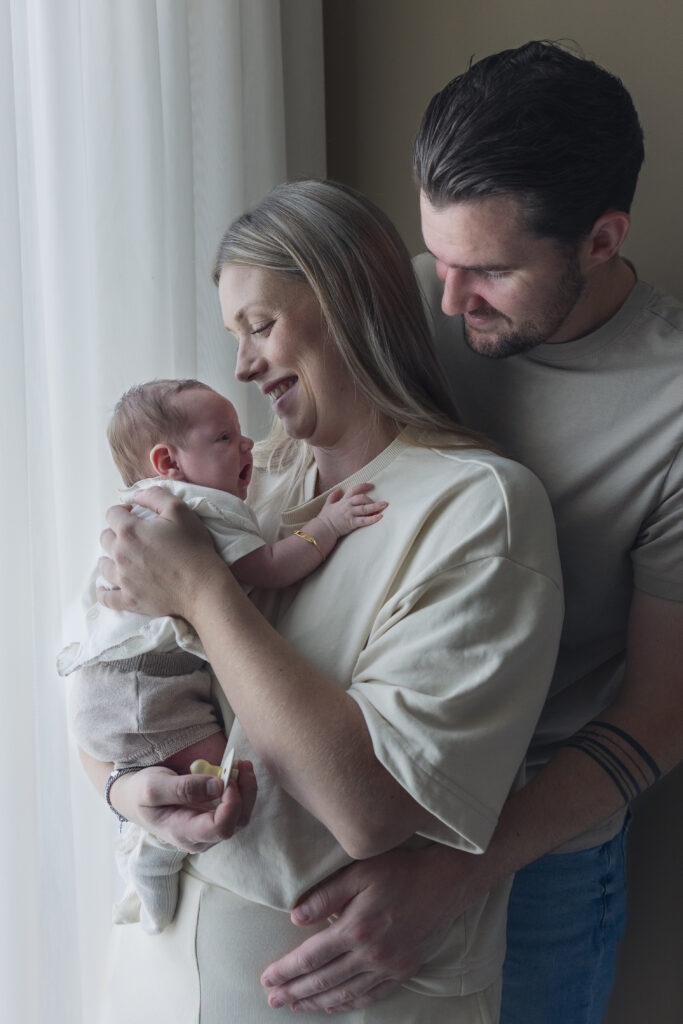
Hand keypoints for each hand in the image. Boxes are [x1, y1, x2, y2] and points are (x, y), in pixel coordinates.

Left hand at [97, 485, 224, 619]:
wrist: (203, 588)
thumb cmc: (193, 548)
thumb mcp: (180, 510)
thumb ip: (155, 496)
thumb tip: (136, 495)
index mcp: (130, 531)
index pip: (112, 514)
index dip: (123, 510)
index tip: (135, 513)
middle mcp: (120, 554)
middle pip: (105, 538)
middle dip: (116, 533)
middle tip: (134, 536)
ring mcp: (123, 579)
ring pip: (104, 565)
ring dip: (110, 558)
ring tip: (122, 558)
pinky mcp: (129, 600)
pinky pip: (106, 597)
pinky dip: (104, 591)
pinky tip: (105, 588)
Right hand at [110, 760, 256, 852]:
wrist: (136, 799)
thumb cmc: (141, 793)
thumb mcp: (154, 786)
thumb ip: (184, 788)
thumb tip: (218, 786)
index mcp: (183, 833)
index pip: (221, 828)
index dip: (231, 803)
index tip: (226, 778)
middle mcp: (200, 837)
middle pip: (237, 822)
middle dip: (245, 793)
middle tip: (241, 763)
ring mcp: (208, 830)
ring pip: (241, 817)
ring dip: (246, 790)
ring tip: (242, 764)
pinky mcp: (213, 819)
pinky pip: (236, 809)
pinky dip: (241, 789)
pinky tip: (237, 770)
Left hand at [260, 844, 480, 1012]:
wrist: (446, 882)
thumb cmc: (401, 870)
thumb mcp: (360, 871)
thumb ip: (325, 895)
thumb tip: (294, 918)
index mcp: (356, 928)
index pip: (311, 957)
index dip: (286, 970)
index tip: (267, 979)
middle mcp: (371, 955)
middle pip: (323, 980)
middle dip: (294, 992)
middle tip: (272, 1000)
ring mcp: (388, 967)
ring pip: (345, 993)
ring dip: (316, 1002)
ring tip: (296, 1006)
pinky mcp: (403, 971)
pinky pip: (370, 996)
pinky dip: (347, 1004)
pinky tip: (334, 1006)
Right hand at [318, 483, 387, 539]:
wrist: (323, 529)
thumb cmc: (325, 518)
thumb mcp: (327, 504)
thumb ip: (333, 496)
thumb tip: (339, 490)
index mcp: (343, 500)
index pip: (354, 490)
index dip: (363, 486)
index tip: (371, 485)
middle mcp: (348, 505)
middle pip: (362, 498)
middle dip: (372, 499)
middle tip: (380, 502)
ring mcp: (350, 514)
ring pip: (365, 508)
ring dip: (376, 506)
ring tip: (385, 505)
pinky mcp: (352, 523)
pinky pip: (364, 520)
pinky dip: (373, 518)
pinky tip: (380, 516)